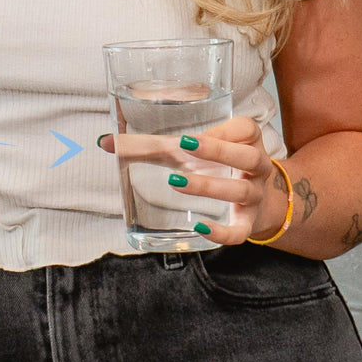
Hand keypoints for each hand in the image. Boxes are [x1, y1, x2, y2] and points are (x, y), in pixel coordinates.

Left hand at [98, 116, 287, 245]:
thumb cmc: (213, 166)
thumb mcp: (189, 152)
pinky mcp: (248, 223)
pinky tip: (201, 227)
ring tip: (176, 183)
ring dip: (210, 187)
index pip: (244, 129)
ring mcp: (255, 197)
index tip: (191, 134)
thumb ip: (149, 145)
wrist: (256, 201)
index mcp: (245, 142)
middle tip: (182, 146)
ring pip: (241, 191)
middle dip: (217, 151)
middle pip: (247, 157)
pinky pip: (241, 231)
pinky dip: (223, 232)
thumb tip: (104, 141)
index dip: (221, 130)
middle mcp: (256, 167)